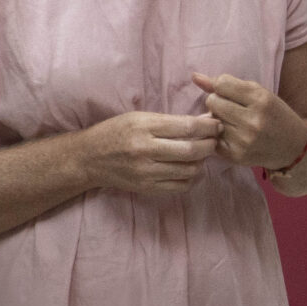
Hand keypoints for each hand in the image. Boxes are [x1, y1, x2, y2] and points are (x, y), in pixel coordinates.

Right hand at [79, 111, 220, 194]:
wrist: (89, 158)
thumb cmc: (116, 131)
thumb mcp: (140, 117)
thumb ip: (172, 120)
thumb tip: (206, 118)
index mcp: (144, 126)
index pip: (186, 126)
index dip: (208, 126)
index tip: (217, 124)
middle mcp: (145, 150)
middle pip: (191, 150)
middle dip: (210, 144)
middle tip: (215, 140)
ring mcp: (146, 172)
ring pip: (189, 170)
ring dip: (202, 161)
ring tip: (201, 153)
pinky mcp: (147, 188)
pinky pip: (180, 186)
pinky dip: (191, 178)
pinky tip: (190, 168)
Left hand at [192, 72, 306, 168]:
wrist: (293, 147)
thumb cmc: (274, 115)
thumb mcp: (259, 94)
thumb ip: (227, 84)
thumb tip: (195, 77)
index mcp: (260, 99)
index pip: (222, 84)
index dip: (221, 87)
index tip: (230, 93)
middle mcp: (252, 120)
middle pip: (212, 102)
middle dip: (218, 103)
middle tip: (231, 109)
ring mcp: (243, 140)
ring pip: (211, 121)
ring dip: (218, 120)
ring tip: (233, 123)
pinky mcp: (236, 156)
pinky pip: (213, 139)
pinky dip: (218, 136)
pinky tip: (232, 136)